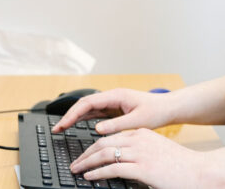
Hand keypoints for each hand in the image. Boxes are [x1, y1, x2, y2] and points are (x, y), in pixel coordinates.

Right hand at [51, 88, 175, 134]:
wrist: (168, 108)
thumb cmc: (156, 111)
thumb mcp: (138, 121)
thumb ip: (117, 125)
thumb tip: (97, 129)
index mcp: (116, 95)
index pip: (88, 103)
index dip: (73, 113)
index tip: (63, 124)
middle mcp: (112, 97)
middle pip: (84, 105)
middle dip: (69, 116)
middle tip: (56, 128)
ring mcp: (112, 103)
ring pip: (88, 109)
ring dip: (74, 118)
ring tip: (61, 128)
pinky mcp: (114, 110)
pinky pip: (95, 114)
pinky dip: (84, 120)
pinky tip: (76, 125)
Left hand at [70, 128, 216, 187]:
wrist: (202, 172)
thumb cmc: (183, 167)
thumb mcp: (158, 154)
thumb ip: (141, 154)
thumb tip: (123, 164)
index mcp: (143, 134)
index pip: (111, 137)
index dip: (93, 146)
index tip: (85, 155)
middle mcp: (140, 140)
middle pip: (103, 143)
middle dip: (85, 154)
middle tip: (75, 163)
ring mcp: (141, 153)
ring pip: (104, 154)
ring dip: (86, 163)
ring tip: (77, 170)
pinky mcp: (142, 168)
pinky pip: (112, 169)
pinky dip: (97, 173)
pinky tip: (89, 177)